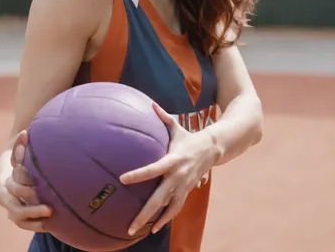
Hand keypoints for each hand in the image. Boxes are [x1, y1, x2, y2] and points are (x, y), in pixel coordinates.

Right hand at [0, 130, 52, 231]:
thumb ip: (19, 142)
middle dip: (32, 208)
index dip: (24, 186)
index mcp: (3, 180)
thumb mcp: (15, 147)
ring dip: (34, 219)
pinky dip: (36, 225)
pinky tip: (51, 224)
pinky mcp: (19, 214)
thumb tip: (24, 132)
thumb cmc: (16, 155)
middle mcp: (6, 196)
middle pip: (15, 207)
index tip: (38, 185)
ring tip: (51, 217)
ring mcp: (12, 206)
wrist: (9, 169)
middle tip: (50, 208)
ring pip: (19, 218)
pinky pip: (25, 224)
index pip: (12, 187)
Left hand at [119, 102, 218, 235]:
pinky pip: (175, 208)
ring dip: (154, 221)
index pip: (152, 169)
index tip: (122, 179)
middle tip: (130, 225)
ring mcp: (183, 186)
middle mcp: (177, 176)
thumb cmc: (189, 137)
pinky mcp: (187, 191)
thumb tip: (151, 103)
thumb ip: (163, 117)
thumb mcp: (177, 127)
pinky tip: (154, 228)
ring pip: (168, 208)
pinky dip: (165, 219)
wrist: (212, 149)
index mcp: (172, 160)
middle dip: (144, 213)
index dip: (138, 175)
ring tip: (138, 230)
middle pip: (158, 198)